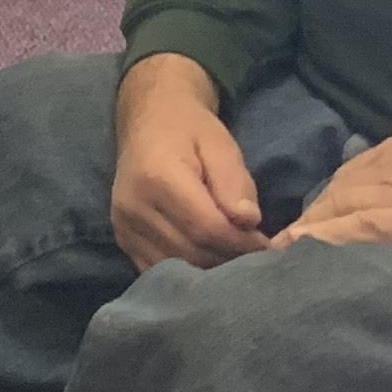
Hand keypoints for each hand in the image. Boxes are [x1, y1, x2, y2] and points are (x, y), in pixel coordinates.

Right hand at [110, 52, 271, 267]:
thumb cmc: (190, 129)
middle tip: (257, 256)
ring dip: (211, 270)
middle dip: (230, 258)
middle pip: (192, 252)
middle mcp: (134, 206)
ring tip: (236, 259)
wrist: (148, 120)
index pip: (207, 227)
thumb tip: (249, 222)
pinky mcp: (123, 239)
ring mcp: (124, 226)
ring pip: (177, 266)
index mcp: (157, 177)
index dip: (241, 243)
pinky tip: (209, 261)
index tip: (267, 246)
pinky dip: (188, 271)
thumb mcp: (220, 144)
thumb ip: (234, 182)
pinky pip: (159, 269)